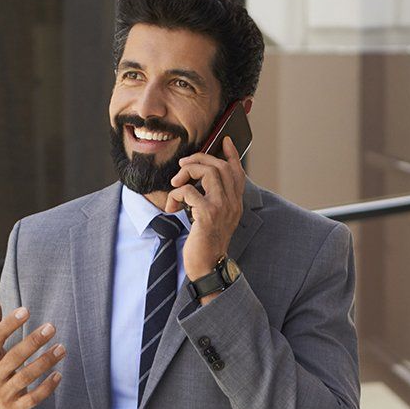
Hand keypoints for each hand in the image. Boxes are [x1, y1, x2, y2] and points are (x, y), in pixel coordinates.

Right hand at [0, 296, 65, 408]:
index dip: (8, 324)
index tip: (26, 310)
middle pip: (13, 358)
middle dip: (33, 342)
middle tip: (52, 326)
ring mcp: (4, 393)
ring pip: (26, 377)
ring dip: (45, 362)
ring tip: (62, 348)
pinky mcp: (17, 408)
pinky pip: (33, 398)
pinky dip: (47, 387)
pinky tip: (59, 374)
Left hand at [165, 136, 244, 281]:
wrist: (209, 267)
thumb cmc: (206, 244)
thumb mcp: (214, 219)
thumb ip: (213, 201)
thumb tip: (198, 182)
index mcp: (235, 204)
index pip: (237, 172)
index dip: (231, 154)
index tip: (224, 141)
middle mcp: (232, 203)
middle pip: (220, 166)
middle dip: (199, 160)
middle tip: (182, 166)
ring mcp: (222, 208)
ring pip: (208, 172)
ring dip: (188, 172)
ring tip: (176, 183)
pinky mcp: (207, 214)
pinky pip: (189, 191)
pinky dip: (176, 194)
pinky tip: (171, 206)